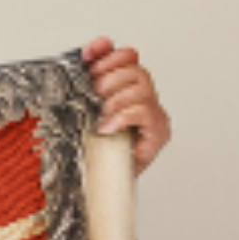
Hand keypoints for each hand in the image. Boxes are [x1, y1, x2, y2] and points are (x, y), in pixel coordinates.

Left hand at [82, 38, 171, 171]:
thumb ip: (84, 88)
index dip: (107, 53)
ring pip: (142, 87)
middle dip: (110, 77)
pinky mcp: (158, 133)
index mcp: (126, 88)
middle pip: (135, 69)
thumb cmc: (93, 153)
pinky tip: (107, 127)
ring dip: (116, 98)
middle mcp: (142, 98)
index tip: (88, 56)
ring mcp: (152, 114)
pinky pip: (144, 112)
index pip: (126, 56)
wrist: (100, 187)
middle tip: (94, 93)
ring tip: (100, 114)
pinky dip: (124, 117)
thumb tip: (81, 62)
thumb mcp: (81, 116)